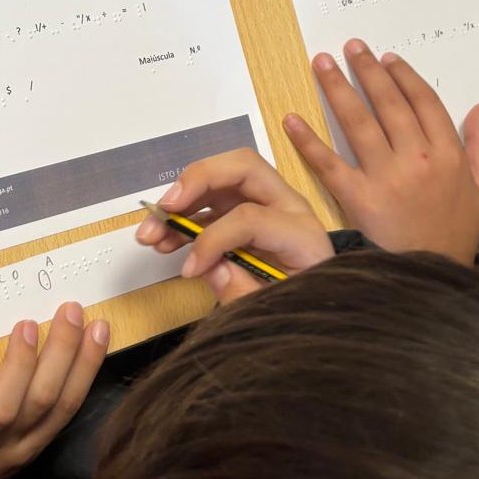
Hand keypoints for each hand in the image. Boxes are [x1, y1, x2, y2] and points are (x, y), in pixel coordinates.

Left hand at [0, 302, 108, 478]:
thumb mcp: (10, 420)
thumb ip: (28, 386)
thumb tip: (52, 329)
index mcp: (32, 436)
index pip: (69, 400)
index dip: (87, 365)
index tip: (99, 326)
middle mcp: (8, 443)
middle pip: (43, 400)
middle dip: (62, 353)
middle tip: (69, 310)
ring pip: (2, 411)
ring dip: (18, 367)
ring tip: (26, 327)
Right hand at [135, 148, 333, 304]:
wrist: (328, 310)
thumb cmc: (308, 309)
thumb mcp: (282, 311)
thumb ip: (245, 292)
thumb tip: (209, 267)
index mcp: (302, 234)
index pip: (250, 217)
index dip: (213, 239)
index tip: (189, 270)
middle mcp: (288, 207)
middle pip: (242, 167)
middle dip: (198, 180)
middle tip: (165, 208)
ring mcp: (268, 205)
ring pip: (222, 177)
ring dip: (181, 198)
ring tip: (151, 232)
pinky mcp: (249, 213)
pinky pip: (213, 202)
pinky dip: (185, 215)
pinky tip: (164, 239)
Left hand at [283, 40, 478, 265]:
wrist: (432, 278)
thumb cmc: (456, 234)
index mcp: (448, 155)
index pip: (424, 102)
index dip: (404, 76)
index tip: (387, 58)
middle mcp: (417, 159)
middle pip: (389, 104)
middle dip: (368, 71)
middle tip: (351, 46)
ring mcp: (386, 178)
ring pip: (359, 123)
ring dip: (338, 89)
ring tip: (322, 62)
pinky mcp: (358, 199)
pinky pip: (329, 164)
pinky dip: (308, 140)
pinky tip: (291, 118)